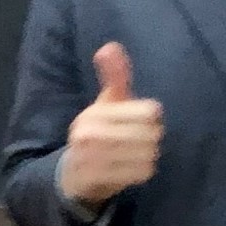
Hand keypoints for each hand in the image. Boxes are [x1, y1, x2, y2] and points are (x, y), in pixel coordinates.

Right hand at [58, 43, 163, 207]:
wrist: (73, 174)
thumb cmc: (97, 132)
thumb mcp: (104, 103)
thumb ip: (114, 76)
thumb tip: (109, 46)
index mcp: (95, 112)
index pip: (150, 112)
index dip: (152, 117)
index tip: (140, 120)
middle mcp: (90, 133)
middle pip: (151, 134)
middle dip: (151, 138)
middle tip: (139, 140)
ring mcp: (93, 158)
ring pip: (148, 154)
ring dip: (148, 156)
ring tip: (134, 154)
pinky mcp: (99, 178)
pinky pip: (142, 173)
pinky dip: (142, 171)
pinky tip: (131, 168)